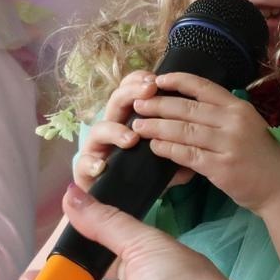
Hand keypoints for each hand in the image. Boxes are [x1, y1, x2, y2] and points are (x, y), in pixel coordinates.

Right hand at [74, 70, 186, 191]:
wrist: (113, 200)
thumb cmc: (140, 175)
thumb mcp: (165, 164)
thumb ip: (178, 158)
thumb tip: (196, 160)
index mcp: (130, 119)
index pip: (132, 91)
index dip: (140, 81)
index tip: (156, 80)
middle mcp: (112, 127)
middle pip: (116, 101)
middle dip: (131, 93)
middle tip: (149, 92)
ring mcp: (97, 148)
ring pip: (98, 129)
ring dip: (115, 130)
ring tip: (132, 139)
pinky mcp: (85, 170)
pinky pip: (84, 163)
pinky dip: (92, 163)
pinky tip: (102, 166)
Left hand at [130, 71, 279, 211]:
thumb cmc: (258, 154)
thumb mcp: (245, 124)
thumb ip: (220, 114)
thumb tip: (184, 103)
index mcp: (237, 107)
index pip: (202, 86)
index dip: (177, 81)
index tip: (157, 80)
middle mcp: (233, 121)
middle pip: (187, 108)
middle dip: (158, 104)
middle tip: (138, 103)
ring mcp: (227, 144)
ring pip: (183, 131)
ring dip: (157, 127)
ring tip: (138, 125)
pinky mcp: (221, 167)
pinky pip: (187, 155)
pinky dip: (167, 149)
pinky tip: (154, 146)